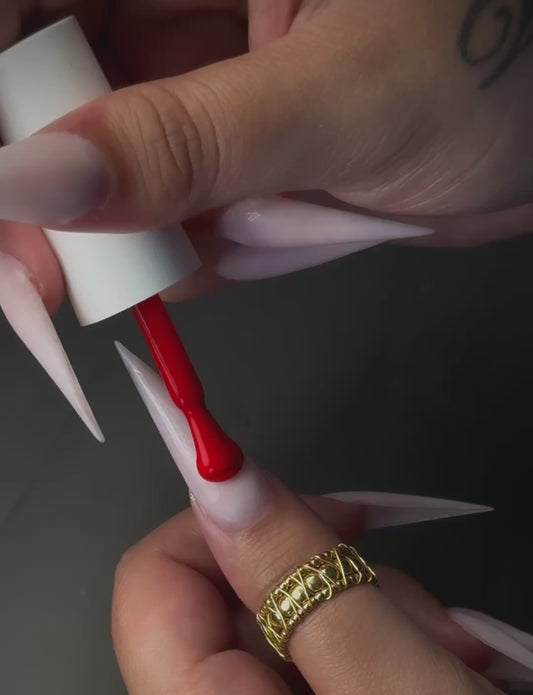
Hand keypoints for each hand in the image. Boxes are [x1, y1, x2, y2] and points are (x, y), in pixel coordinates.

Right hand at [1, 0, 532, 313]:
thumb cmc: (502, 60)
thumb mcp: (342, 98)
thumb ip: (189, 143)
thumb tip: (42, 185)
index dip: (4, 87)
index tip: (4, 195)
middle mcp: (191, 3)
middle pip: (57, 80)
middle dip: (45, 184)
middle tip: (37, 274)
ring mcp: (210, 85)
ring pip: (107, 160)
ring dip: (110, 235)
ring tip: (117, 279)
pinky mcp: (237, 158)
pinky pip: (171, 212)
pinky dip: (173, 259)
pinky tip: (184, 275)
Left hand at [112, 471, 532, 694]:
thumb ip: (308, 581)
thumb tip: (223, 484)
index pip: (154, 582)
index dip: (226, 525)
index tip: (322, 513)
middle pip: (226, 614)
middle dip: (330, 590)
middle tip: (425, 627)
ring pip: (277, 649)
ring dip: (367, 633)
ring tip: (450, 679)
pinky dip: (370, 681)